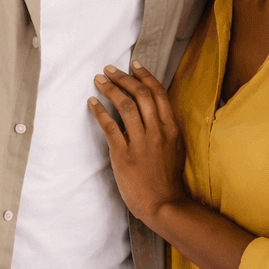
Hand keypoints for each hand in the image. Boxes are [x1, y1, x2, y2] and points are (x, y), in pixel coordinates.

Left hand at [89, 62, 187, 224]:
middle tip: (110, 69)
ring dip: (110, 89)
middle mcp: (157, 131)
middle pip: (140, 94)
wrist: (164, 203)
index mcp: (171, 128)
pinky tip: (92, 102)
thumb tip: (154, 109)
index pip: (158, 93)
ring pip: (124, 106)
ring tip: (99, 80)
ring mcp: (140, 142)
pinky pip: (109, 126)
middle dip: (123, 78)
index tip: (134, 64)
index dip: (145, 76)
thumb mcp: (176, 147)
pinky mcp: (123, 154)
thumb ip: (166, 127)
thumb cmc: (168, 178)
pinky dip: (99, 111)